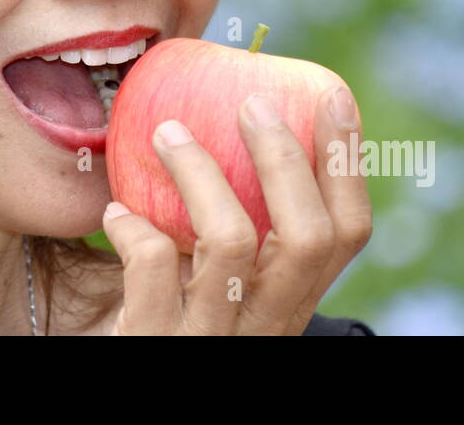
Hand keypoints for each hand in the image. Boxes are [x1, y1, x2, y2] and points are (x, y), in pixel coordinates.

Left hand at [99, 87, 372, 334]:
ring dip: (200, 171)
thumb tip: (237, 120)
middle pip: (309, 237)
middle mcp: (265, 328)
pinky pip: (154, 265)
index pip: (347, 235)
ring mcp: (212, 340)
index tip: (333, 97)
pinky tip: (116, 213)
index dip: (347, 163)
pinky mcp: (154, 342)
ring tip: (167, 132)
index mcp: (288, 303)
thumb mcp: (213, 284)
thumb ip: (232, 230)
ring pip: (232, 241)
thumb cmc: (162, 318)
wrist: (120, 367)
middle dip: (284, 157)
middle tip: (250, 103)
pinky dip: (134, 226)